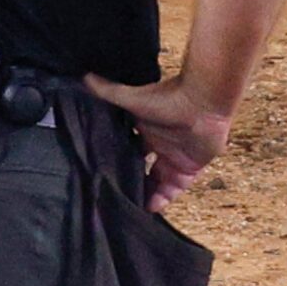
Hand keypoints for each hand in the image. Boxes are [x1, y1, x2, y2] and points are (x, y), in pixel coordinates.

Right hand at [81, 73, 232, 209]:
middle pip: (143, 169)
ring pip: (158, 182)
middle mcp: (159, 146)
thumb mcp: (132, 98)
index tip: (105, 175)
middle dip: (133, 182)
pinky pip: (176, 188)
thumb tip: (83, 77)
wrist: (203, 102)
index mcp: (145, 130)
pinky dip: (164, 198)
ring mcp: (175, 158)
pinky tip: (151, 207)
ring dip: (147, 193)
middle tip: (117, 197)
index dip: (119, 163)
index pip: (129, 150)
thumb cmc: (168, 98)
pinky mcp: (190, 168)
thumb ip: (108, 91)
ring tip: (131, 207)